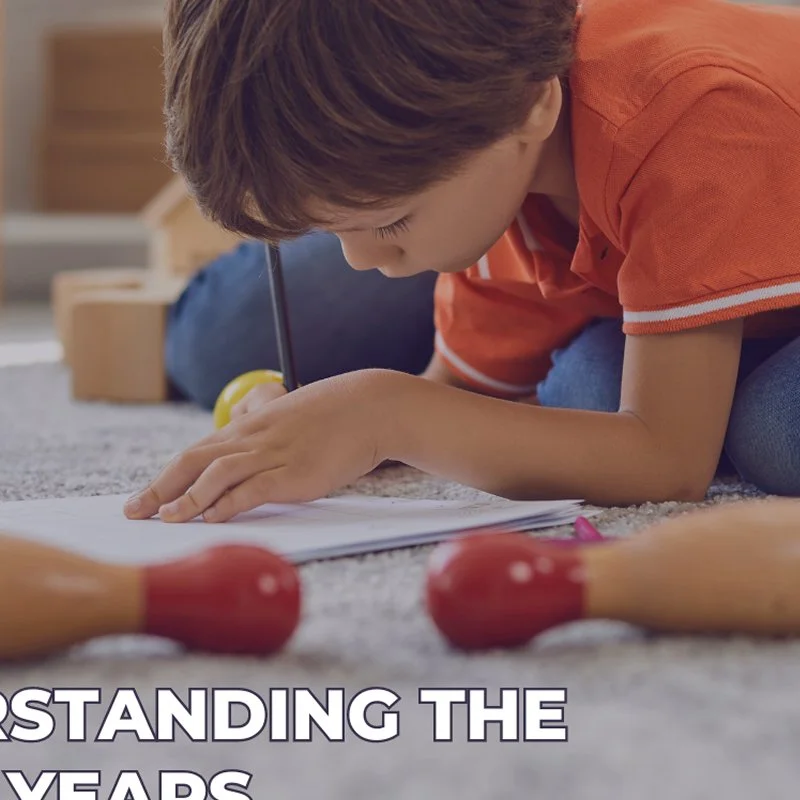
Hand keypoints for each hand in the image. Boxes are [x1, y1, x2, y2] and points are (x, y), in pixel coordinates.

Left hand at [124, 370, 398, 522]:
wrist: (370, 408)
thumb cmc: (334, 414)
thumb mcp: (290, 414)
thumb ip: (263, 423)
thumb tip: (246, 431)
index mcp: (250, 426)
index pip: (197, 451)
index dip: (166, 475)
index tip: (143, 496)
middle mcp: (254, 439)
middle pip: (194, 460)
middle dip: (160, 487)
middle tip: (132, 511)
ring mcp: (274, 455)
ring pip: (217, 474)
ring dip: (187, 498)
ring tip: (165, 518)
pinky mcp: (295, 473)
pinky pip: (252, 488)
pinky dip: (228, 504)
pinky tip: (211, 518)